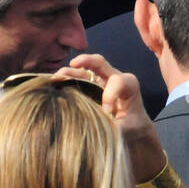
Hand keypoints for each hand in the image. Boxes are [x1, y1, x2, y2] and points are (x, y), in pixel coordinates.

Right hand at [58, 53, 161, 177]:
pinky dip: (65, 79)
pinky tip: (55, 84)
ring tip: (57, 77)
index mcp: (128, 84)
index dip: (110, 95)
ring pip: (83, 69)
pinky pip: (75, 78)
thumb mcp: (130, 127)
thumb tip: (102, 127)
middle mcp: (112, 77)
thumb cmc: (133, 124)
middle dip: (86, 60)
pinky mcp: (87, 84)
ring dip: (69, 71)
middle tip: (73, 63)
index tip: (106, 111)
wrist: (132, 125)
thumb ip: (119, 126)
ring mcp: (98, 79)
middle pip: (99, 62)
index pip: (117, 81)